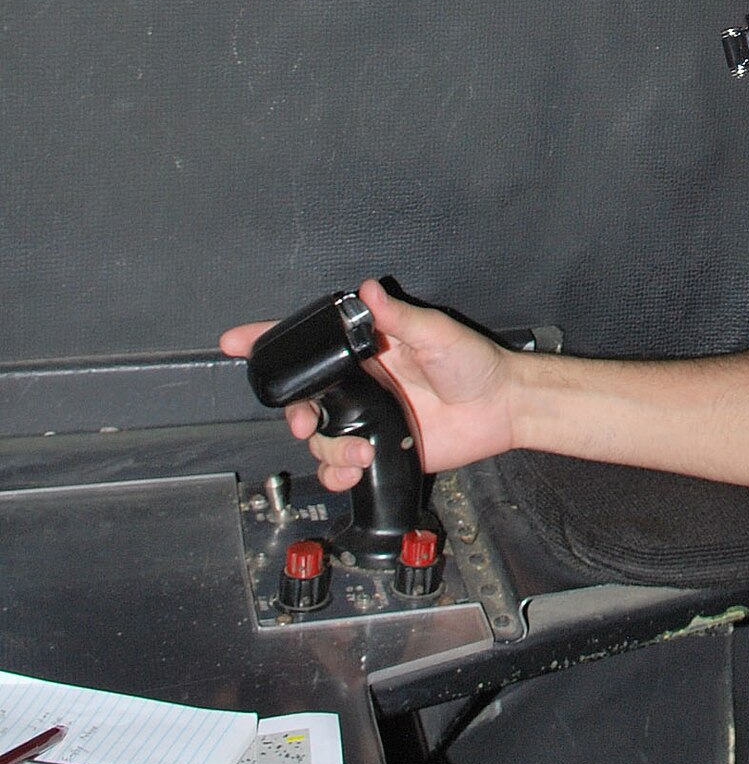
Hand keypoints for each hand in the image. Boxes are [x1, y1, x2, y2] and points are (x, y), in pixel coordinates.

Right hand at [219, 280, 516, 492]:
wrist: (499, 406)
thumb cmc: (473, 362)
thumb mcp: (436, 333)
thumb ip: (398, 317)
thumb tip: (368, 291)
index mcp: (365, 349)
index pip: (310, 343)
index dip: (269, 341)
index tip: (235, 341)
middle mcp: (359, 384)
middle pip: (303, 398)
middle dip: (293, 413)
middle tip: (305, 421)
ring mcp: (366, 417)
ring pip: (320, 437)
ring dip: (329, 448)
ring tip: (358, 450)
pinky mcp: (379, 447)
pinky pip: (340, 465)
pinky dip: (338, 472)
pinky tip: (354, 469)